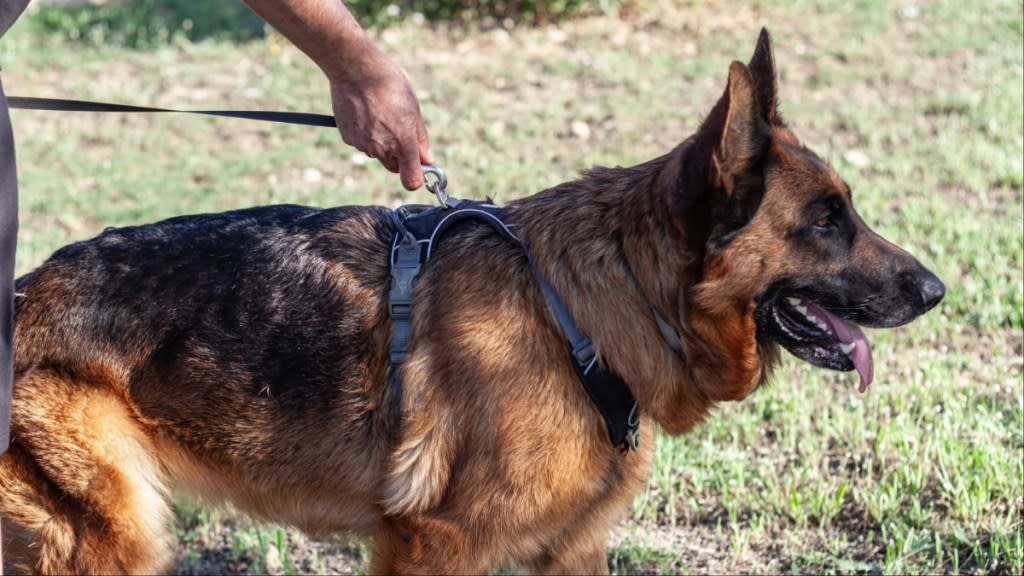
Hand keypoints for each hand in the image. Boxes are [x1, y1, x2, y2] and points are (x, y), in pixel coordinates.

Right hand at [329, 53, 432, 190]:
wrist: (354, 68)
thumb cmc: (388, 84)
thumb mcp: (413, 108)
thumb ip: (420, 139)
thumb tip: (427, 159)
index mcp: (402, 141)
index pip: (411, 180)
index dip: (417, 177)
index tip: (419, 167)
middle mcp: (381, 148)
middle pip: (394, 167)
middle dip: (399, 157)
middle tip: (399, 131)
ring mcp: (362, 144)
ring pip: (377, 154)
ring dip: (381, 143)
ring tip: (380, 115)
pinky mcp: (348, 138)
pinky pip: (361, 144)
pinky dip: (365, 134)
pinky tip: (365, 114)